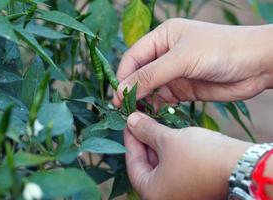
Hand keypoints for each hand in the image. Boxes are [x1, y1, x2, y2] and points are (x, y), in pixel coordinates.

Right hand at [113, 19, 272, 105]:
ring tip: (136, 115)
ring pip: (149, 89)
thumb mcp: (181, 59)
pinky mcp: (183, 89)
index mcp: (162, 37)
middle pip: (139, 74)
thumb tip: (123, 90)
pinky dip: (156, 107)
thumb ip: (151, 75)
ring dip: (143, 101)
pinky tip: (153, 114)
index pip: (133, 57)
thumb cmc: (220, 50)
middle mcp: (165, 55)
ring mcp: (174, 73)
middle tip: (124, 110)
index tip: (117, 96)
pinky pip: (163, 99)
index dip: (123, 76)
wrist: (256, 65)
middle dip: (131, 91)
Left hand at [125, 112, 252, 199]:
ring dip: (157, 145)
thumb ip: (146, 130)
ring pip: (161, 166)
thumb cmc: (200, 156)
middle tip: (141, 121)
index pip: (132, 163)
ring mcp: (180, 194)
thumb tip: (130, 120)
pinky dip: (170, 153)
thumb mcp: (169, 140)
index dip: (130, 139)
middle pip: (146, 166)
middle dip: (143, 141)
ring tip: (154, 125)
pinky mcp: (192, 188)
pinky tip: (169, 136)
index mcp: (152, 194)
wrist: (243, 167)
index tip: (129, 122)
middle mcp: (164, 198)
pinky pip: (174, 169)